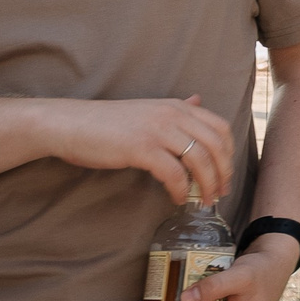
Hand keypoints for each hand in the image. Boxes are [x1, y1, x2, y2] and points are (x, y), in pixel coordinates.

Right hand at [47, 96, 232, 204]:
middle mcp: (172, 115)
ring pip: (200, 159)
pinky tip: (177, 199)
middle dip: (223, 172)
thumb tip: (198, 100)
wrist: (70, 124)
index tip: (226, 173)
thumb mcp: (148, 109)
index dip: (229, 153)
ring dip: (207, 184)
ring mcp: (157, 130)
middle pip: (216, 145)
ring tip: (204, 200)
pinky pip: (174, 173)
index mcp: (177, 106)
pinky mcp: (141, 148)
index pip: (220, 127)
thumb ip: (176, 108)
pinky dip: (180, 189)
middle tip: (221, 192)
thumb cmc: (107, 122)